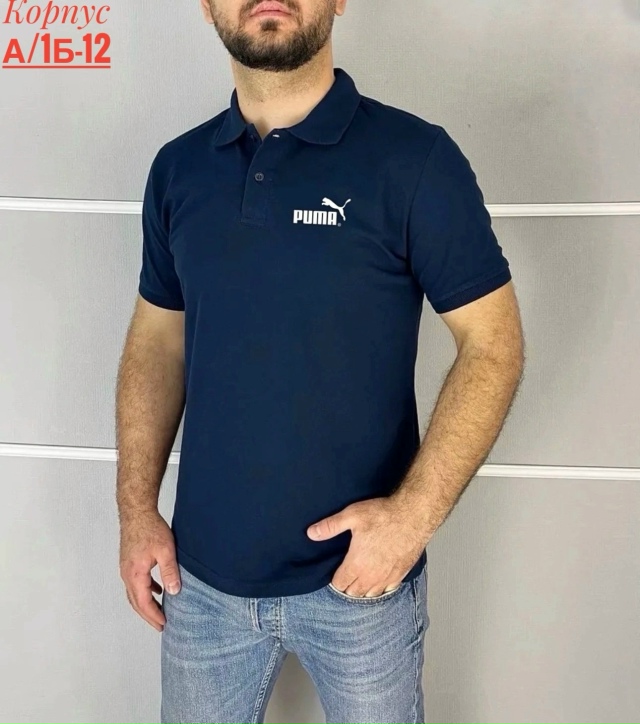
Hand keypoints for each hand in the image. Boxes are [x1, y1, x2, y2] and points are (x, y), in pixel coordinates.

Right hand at [119, 510, 180, 630]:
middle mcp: (127, 574)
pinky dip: (146, 591)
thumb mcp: (166, 550)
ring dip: (146, 604)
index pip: (143, 603)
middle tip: (161, 625)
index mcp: (135, 575)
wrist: (137, 512)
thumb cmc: (150, 529)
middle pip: (136, 602)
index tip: (164, 624)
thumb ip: (170, 572)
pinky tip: (158, 590)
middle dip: (149, 615)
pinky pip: (136, 583)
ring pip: (135, 593)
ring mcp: (126, 568)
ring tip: (160, 612)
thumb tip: (174, 592)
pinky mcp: (129, 562)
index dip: (154, 616)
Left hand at [307, 494, 428, 597]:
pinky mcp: (401, 574)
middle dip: (347, 587)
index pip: (339, 584)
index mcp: (357, 564)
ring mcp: (387, 577)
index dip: (335, 579)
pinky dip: (381, 588)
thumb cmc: (383, 514)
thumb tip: (311, 533)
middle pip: (353, 593)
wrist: (413, 515)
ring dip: (363, 590)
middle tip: (345, 576)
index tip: (335, 572)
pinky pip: (387, 591)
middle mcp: (371, 576)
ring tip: (360, 580)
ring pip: (370, 595)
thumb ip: (330, 526)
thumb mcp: (351, 515)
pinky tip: (379, 580)